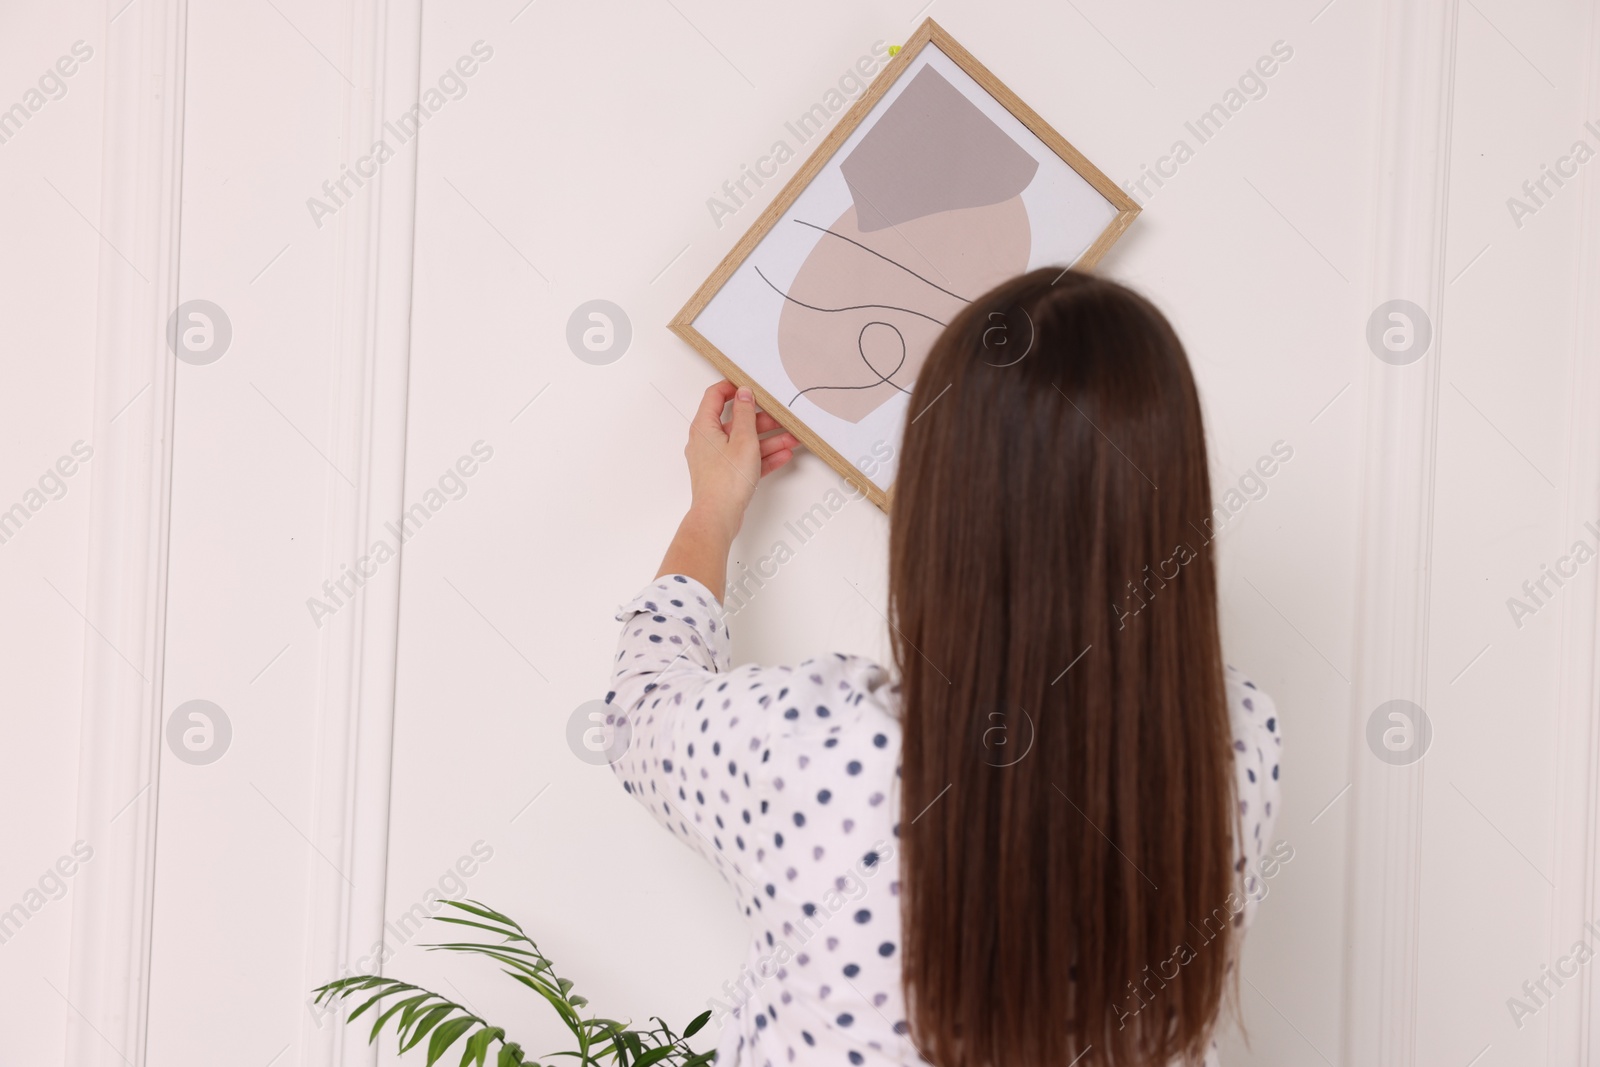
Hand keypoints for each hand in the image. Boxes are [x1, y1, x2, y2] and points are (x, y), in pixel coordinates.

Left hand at [683, 380, 799, 539]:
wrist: (718, 518)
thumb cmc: (725, 482)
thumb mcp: (743, 440)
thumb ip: (745, 414)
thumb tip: (744, 393)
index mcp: (704, 427)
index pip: (714, 396)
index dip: (732, 387)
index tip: (751, 386)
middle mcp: (706, 441)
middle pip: (735, 421)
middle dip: (762, 420)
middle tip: (781, 418)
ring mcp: (715, 459)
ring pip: (744, 442)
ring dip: (768, 440)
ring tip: (791, 439)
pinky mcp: (724, 474)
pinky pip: (745, 460)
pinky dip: (763, 457)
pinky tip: (783, 456)